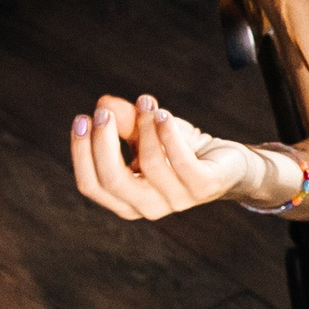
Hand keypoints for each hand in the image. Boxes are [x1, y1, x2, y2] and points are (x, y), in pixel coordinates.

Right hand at [71, 92, 269, 219]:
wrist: (227, 164)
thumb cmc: (180, 150)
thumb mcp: (145, 134)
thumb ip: (123, 123)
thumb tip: (103, 103)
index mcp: (126, 201)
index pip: (91, 185)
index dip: (81, 152)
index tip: (82, 118)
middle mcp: (148, 207)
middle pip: (113, 181)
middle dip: (102, 143)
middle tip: (101, 112)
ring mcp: (177, 201)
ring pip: (150, 165)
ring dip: (143, 127)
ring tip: (145, 102)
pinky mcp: (204, 187)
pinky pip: (182, 162)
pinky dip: (169, 135)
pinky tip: (163, 114)